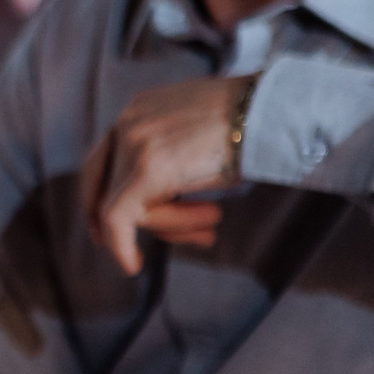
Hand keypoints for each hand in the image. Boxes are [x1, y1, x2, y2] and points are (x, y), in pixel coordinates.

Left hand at [79, 76, 251, 274]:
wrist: (277, 113)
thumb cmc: (256, 128)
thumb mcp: (203, 138)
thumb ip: (174, 159)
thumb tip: (161, 202)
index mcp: (140, 108)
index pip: (102, 159)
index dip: (96, 195)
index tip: (99, 228)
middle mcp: (129, 121)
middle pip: (106, 185)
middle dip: (123, 223)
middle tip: (136, 253)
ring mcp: (135, 142)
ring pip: (125, 205)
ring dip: (171, 224)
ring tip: (214, 219)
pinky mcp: (148, 168)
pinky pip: (119, 217)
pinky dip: (121, 245)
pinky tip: (133, 265)